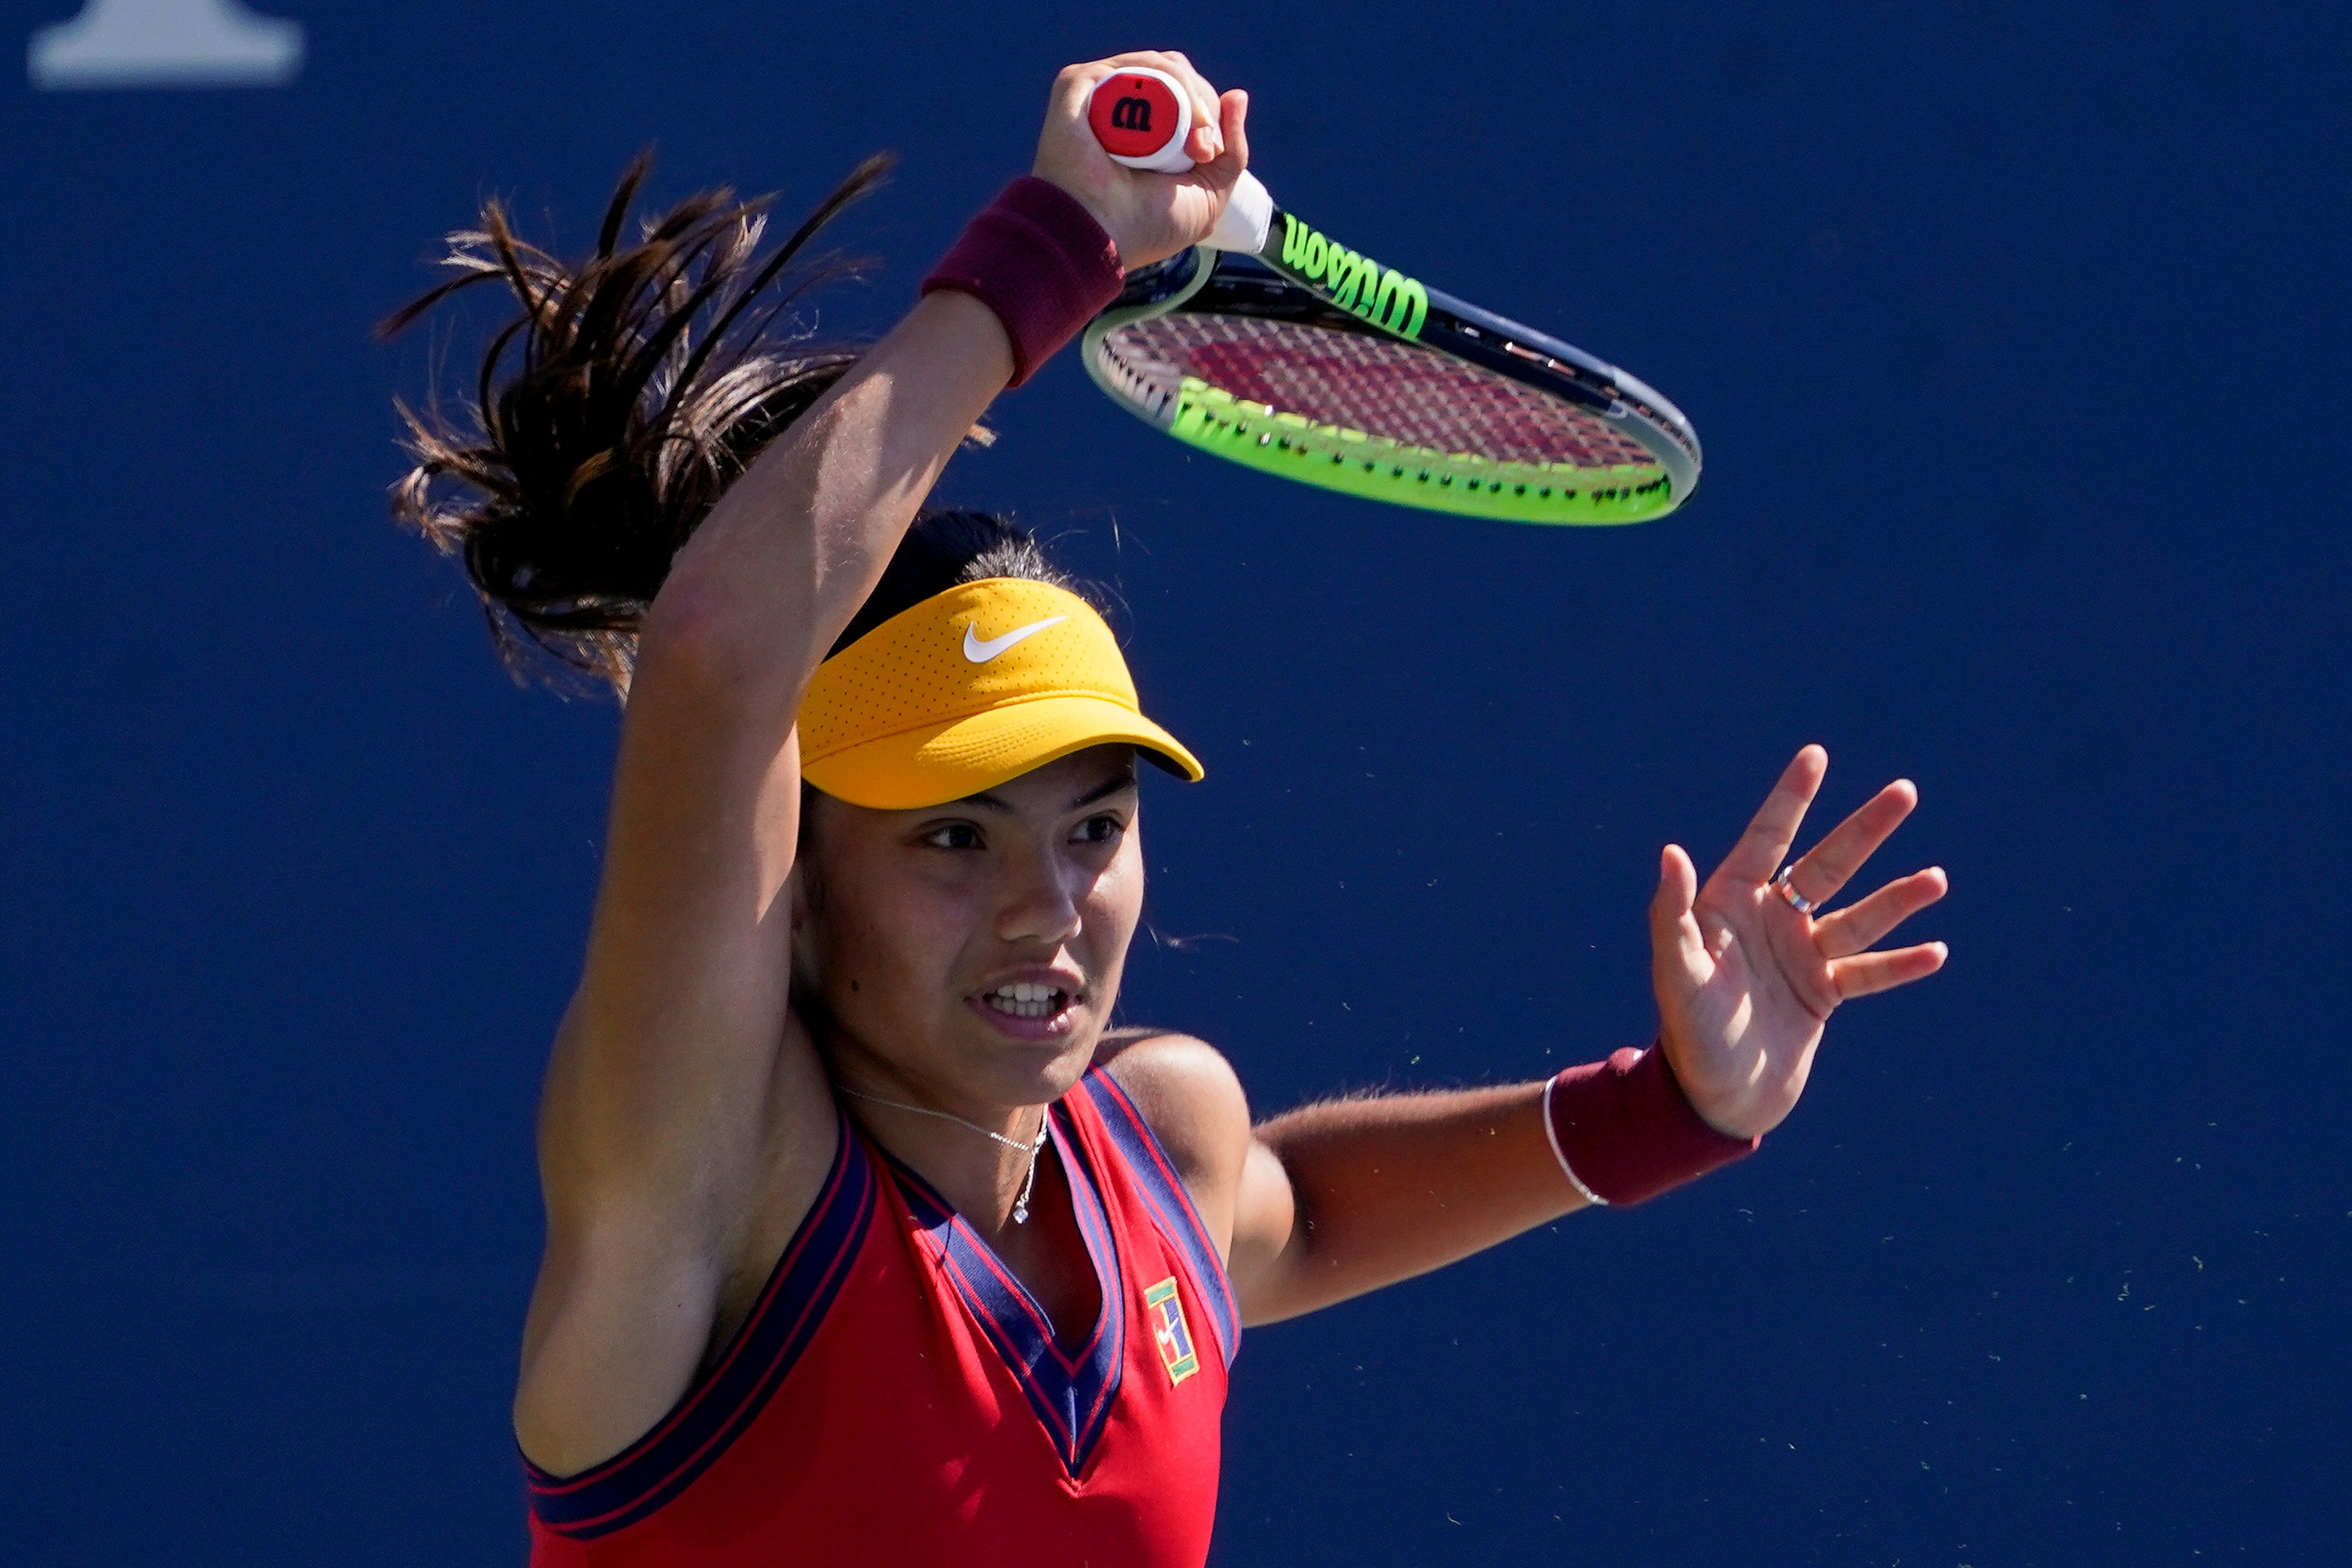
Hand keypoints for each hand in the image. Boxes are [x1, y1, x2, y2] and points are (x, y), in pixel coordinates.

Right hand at [1032, 51, 1250, 269]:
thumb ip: (1232, 151)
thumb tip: (1238, 95)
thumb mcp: (1208, 194)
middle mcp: (1120, 108)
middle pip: (1176, 72)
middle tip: (1200, 150)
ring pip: (1156, 66)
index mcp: (1146, 130)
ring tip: (1187, 140)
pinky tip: (1163, 108)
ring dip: (1186, 94)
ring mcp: (1097, 94)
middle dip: (1202, 103)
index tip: (1208, 153)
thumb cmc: (1147, 227)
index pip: (1187, 91)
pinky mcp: (1077, 86)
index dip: (1208, 111)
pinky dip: (1155, 79)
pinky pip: (1125, 67)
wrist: (1101, 237)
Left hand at [1650, 745, 1947, 1139]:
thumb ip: (1672, 913)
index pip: (1766, 839)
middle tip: (1905, 792)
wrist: (1713, 1098)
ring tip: (1936, 879)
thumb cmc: (1687, 1033)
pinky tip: (1935, 949)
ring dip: (1897, 898)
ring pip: (1858, 917)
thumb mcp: (1675, 971)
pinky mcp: (1823, 996)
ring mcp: (1800, 957)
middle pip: (1826, 865)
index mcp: (1730, 905)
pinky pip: (1870, 972)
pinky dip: (1901, 963)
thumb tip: (1671, 852)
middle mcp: (1770, 922)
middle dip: (1865, 830)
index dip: (1791, 798)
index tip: (1816, 755)